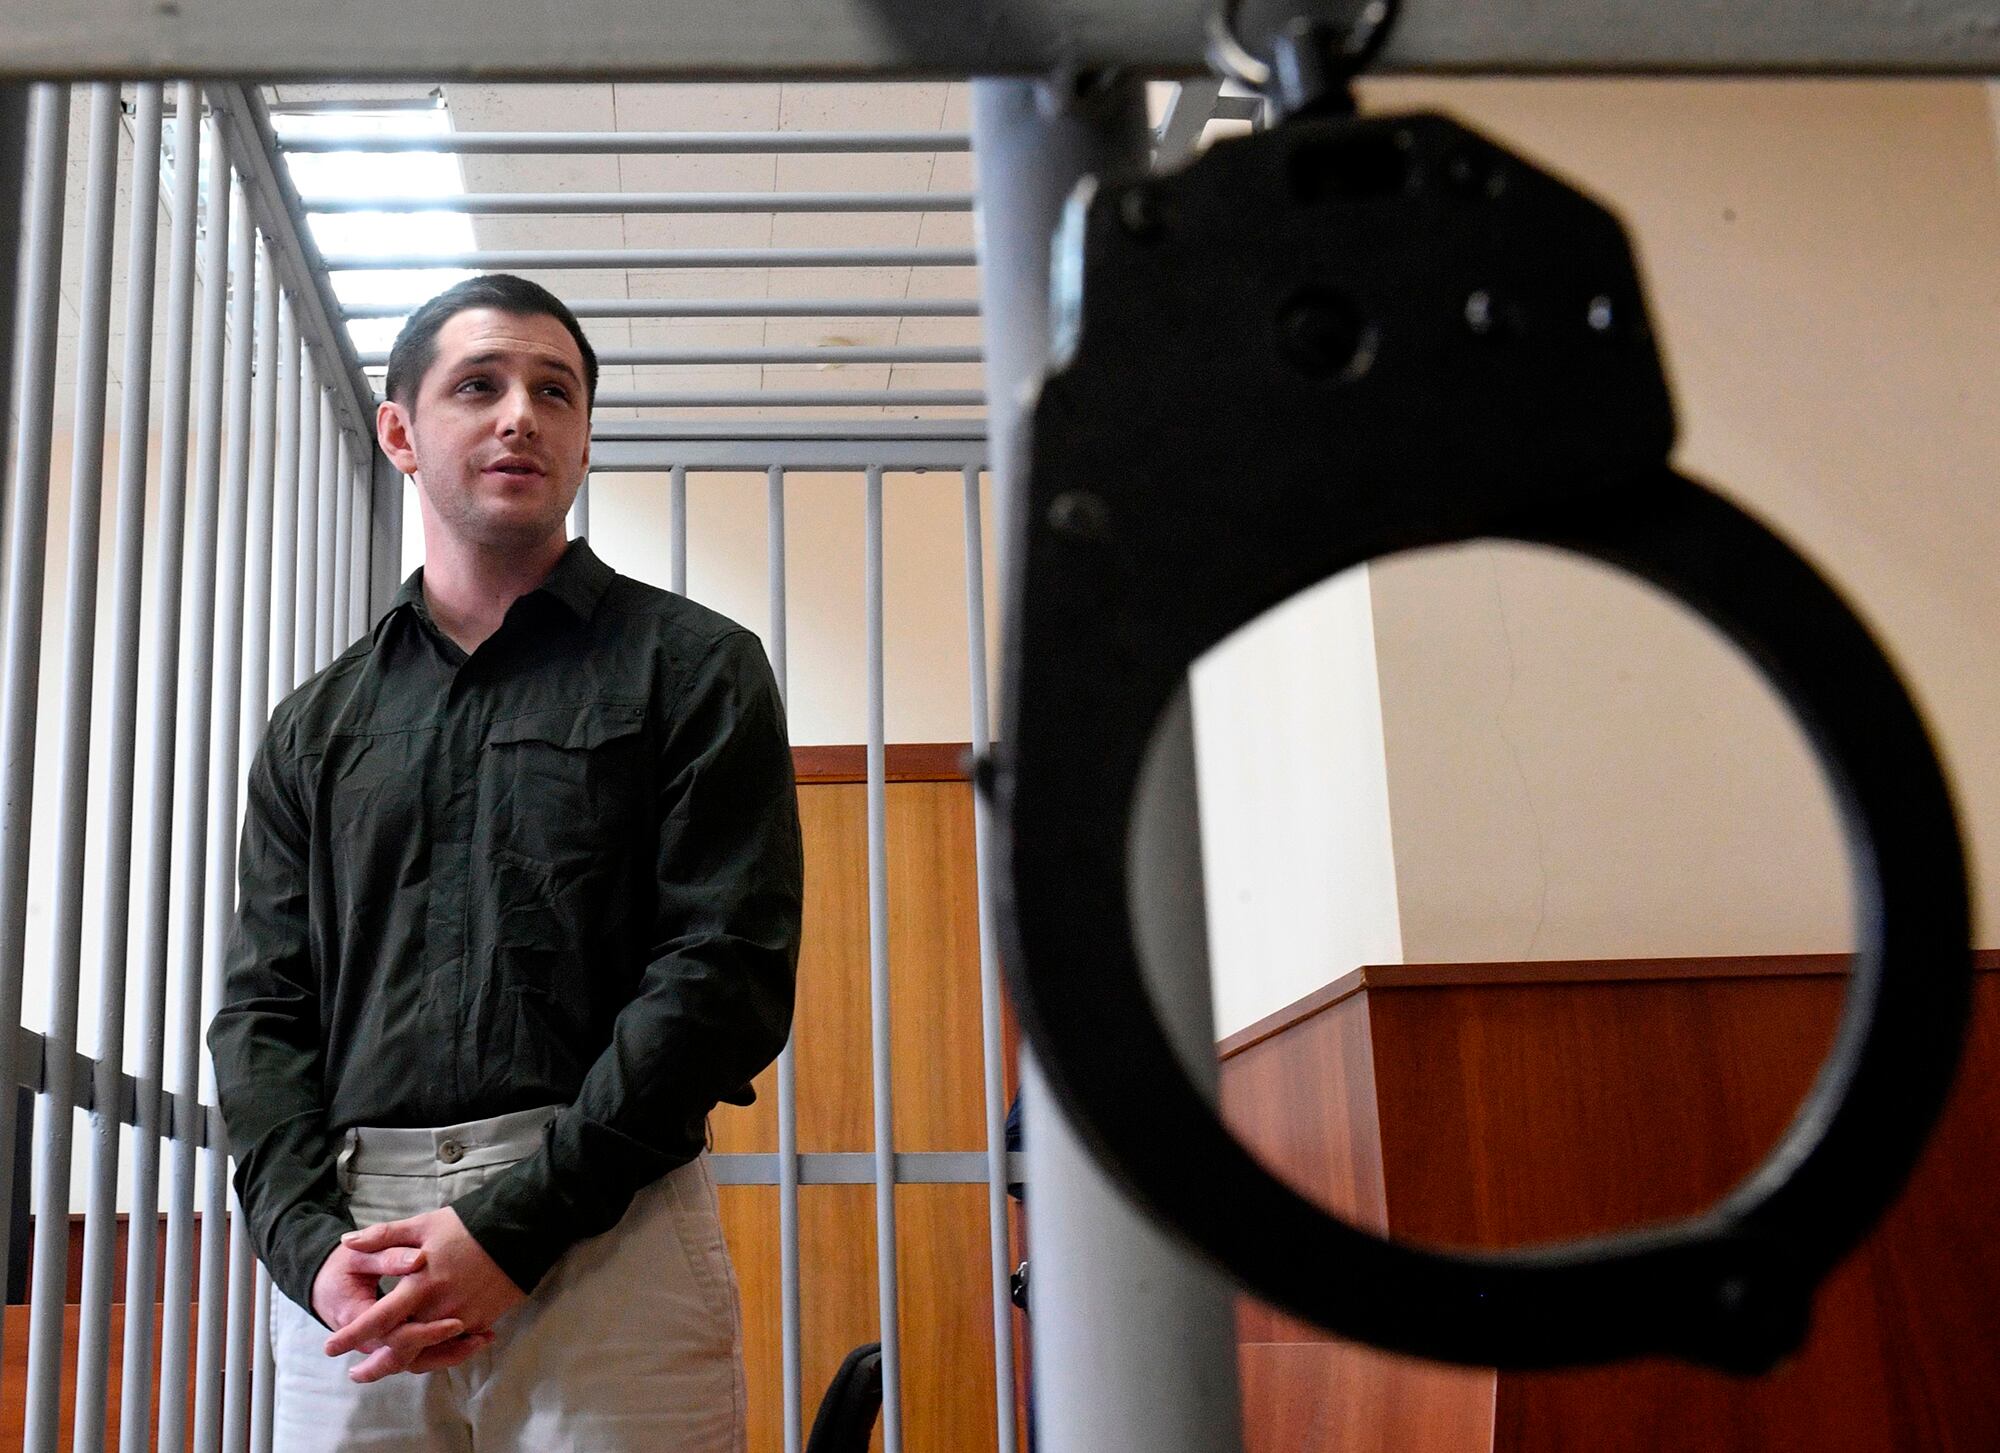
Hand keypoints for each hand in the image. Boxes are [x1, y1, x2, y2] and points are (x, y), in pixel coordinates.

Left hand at [323, 1208, 526, 1383]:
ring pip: (427, 1353)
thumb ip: (383, 1236)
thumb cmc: (466, 1227)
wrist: (518, 1231)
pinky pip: (454, 1345)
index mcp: (419, 1285)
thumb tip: (347, 1242)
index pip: (378, 1319)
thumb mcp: (423, 1225)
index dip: (352, 1335)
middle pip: (402, 1350)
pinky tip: (428, 1351)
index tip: (330, 1347)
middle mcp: (438, 1309)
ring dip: (405, 1363)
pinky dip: (438, 1351)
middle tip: (356, 1373)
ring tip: (388, 1364)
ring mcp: (462, 1318)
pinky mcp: (481, 1321)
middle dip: (376, 1367)